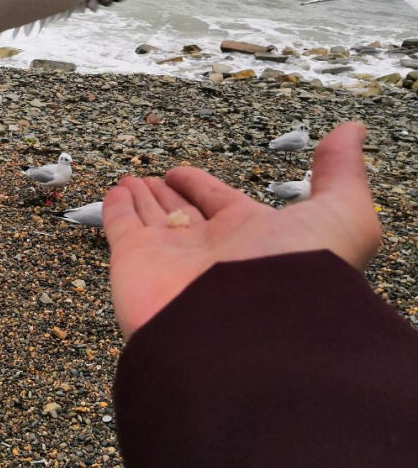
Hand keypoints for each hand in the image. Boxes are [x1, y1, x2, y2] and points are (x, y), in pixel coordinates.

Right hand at [104, 122, 380, 338]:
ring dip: (140, 198)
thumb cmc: (299, 278)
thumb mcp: (341, 217)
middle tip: (153, 179)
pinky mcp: (135, 263)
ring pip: (151, 219)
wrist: (250, 336)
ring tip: (128, 179)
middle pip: (182, 216)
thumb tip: (352, 131)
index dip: (201, 186)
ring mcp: (170, 259)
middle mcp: (209, 252)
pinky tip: (115, 191)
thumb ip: (340, 175)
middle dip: (167, 196)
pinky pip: (121, 227)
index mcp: (252, 240)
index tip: (182, 172)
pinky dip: (115, 209)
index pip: (220, 204)